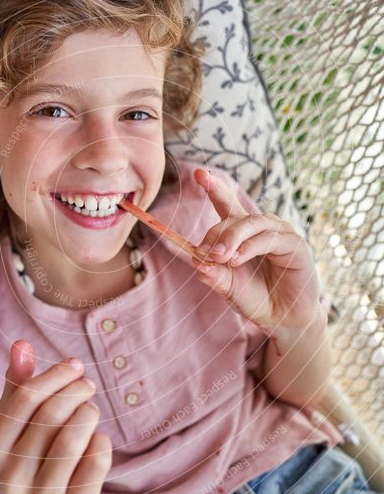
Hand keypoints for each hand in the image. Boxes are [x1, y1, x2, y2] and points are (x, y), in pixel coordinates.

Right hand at [0, 341, 112, 493]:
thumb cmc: (32, 451)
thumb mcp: (19, 420)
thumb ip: (18, 381)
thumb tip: (21, 344)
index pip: (23, 400)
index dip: (54, 376)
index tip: (75, 365)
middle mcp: (10, 479)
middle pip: (50, 417)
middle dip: (75, 391)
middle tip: (88, 384)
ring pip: (72, 440)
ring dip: (88, 413)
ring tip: (92, 408)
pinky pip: (95, 463)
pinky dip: (102, 441)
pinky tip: (98, 437)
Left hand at [191, 167, 320, 334]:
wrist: (283, 320)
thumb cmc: (257, 300)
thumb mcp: (229, 288)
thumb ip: (214, 275)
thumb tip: (197, 263)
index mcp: (243, 233)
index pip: (227, 205)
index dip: (214, 188)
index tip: (198, 173)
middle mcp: (261, 229)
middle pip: (234, 217)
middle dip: (216, 232)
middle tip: (204, 253)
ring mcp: (280, 234)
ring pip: (252, 223)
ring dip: (232, 238)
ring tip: (221, 256)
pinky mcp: (295, 245)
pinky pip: (269, 239)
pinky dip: (250, 247)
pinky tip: (238, 258)